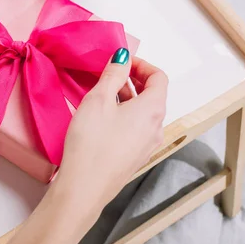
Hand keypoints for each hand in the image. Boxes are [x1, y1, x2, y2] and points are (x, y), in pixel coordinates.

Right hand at [58, 49, 167, 204]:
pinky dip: (124, 114)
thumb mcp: (99, 99)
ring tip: (103, 93)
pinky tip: (102, 116)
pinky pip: (135, 127)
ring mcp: (147, 144)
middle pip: (153, 95)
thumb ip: (113, 74)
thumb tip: (123, 57)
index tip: (121, 60)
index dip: (141, 64)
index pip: (159, 77)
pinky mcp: (134, 156)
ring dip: (127, 97)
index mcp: (153, 109)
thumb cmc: (92, 142)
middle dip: (133, 79)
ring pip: (143, 112)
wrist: (85, 186)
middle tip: (110, 73)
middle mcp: (156, 127)